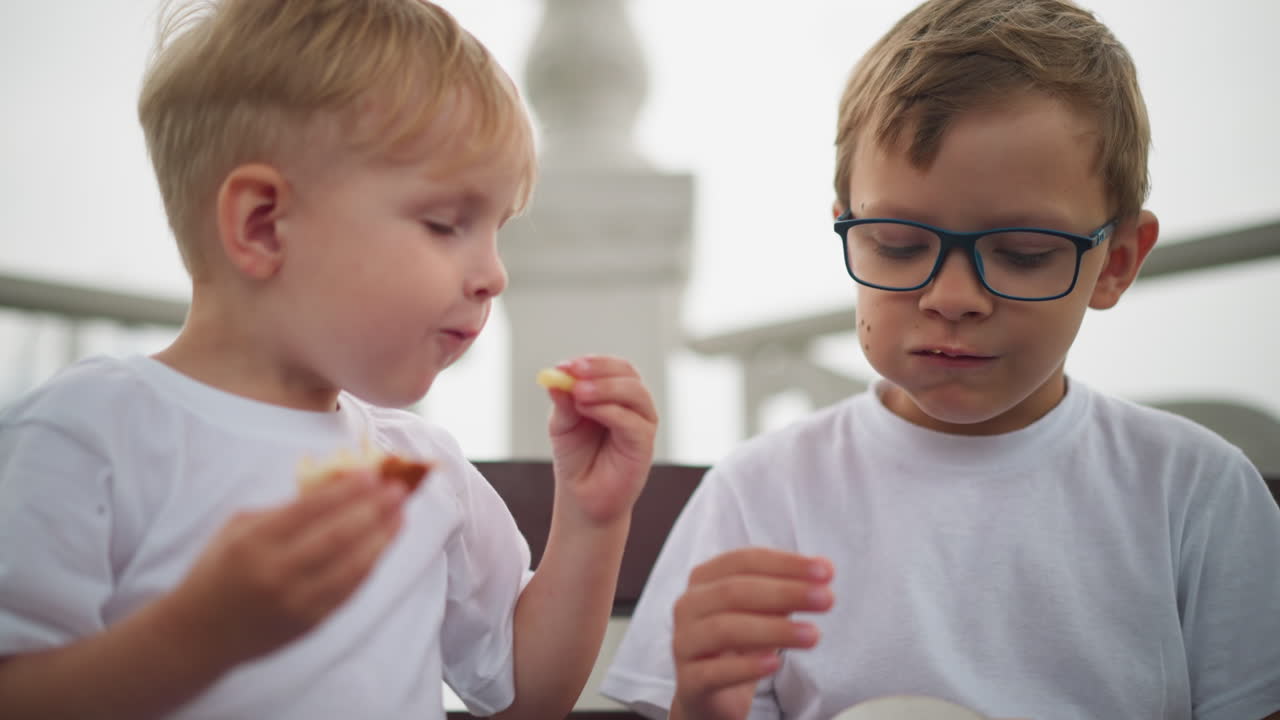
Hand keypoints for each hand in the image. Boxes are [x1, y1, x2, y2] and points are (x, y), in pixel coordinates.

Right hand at [161, 471, 406, 666]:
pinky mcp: (311, 622)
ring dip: (381, 537)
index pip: (309, 510)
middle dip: (373, 510)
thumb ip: (283, 509)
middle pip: (337, 536)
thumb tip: (335, 486)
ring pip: (352, 565)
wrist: (198, 635)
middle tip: (398, 489)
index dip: (346, 491)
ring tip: (401, 515)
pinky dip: (370, 564)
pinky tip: (383, 544)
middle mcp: (277, 572)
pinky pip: (350, 590)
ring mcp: (297, 602)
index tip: (372, 474)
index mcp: (254, 542)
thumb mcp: (238, 528)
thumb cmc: (218, 570)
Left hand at [544, 355, 656, 525]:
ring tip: (579, 392)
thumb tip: (556, 380)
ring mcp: (641, 423)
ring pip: (635, 392)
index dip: (592, 362)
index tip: (567, 365)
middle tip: (575, 372)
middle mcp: (632, 405)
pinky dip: (610, 411)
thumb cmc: (576, 458)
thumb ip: (563, 403)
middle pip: (627, 373)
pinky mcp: (645, 444)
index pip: (612, 367)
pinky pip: (633, 421)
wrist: (583, 497)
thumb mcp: (562, 425)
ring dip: (606, 387)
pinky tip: (588, 411)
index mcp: (614, 394)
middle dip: (600, 369)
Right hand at [671, 548, 833, 719]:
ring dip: (774, 630)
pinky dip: (746, 667)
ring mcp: (685, 643)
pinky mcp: (689, 681)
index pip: (744, 560)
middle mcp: (689, 605)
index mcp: (705, 579)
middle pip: (735, 591)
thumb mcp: (763, 611)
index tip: (825, 571)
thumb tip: (823, 571)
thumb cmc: (739, 642)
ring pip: (725, 630)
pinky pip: (715, 672)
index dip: (786, 564)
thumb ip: (786, 591)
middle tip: (826, 599)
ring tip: (813, 635)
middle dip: (786, 592)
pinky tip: (774, 664)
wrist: (710, 692)